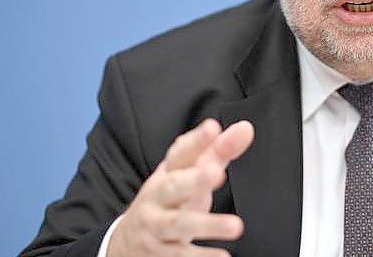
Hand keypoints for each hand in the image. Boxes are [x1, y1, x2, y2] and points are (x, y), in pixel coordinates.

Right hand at [107, 118, 254, 256]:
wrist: (126, 241)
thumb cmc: (168, 199)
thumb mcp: (189, 173)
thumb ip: (218, 151)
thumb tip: (245, 128)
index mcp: (168, 172)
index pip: (180, 153)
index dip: (196, 141)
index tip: (213, 128)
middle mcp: (159, 197)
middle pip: (173, 186)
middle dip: (193, 180)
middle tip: (216, 172)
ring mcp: (156, 225)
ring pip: (179, 223)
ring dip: (207, 224)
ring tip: (236, 226)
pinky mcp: (160, 252)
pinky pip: (180, 255)